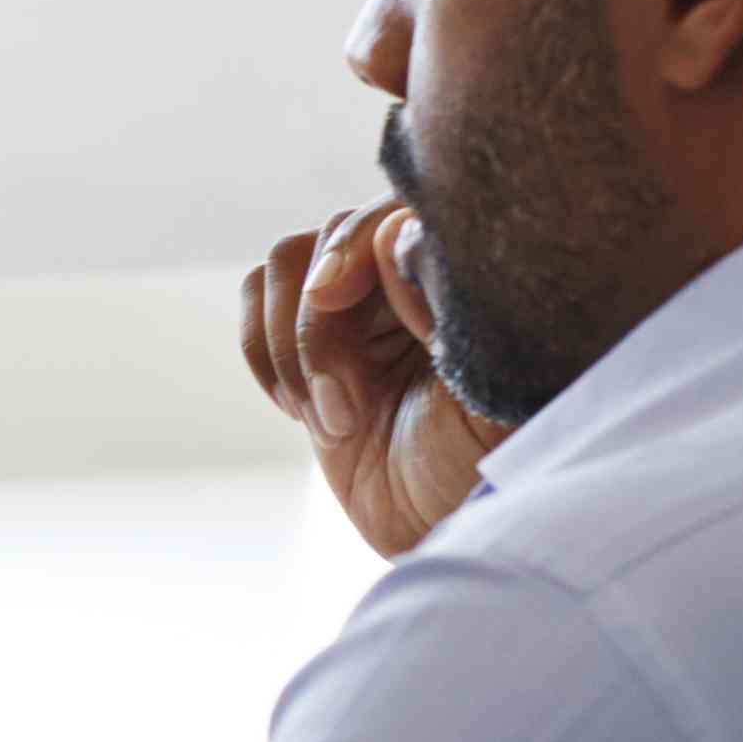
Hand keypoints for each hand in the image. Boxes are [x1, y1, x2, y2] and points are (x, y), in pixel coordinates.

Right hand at [241, 201, 507, 558]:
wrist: (437, 530)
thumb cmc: (480, 471)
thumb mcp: (488, 400)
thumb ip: (452, 311)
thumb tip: (395, 236)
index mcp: (461, 275)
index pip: (395, 211)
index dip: (353, 244)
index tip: (329, 297)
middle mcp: (408, 274)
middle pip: (330, 234)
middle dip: (319, 328)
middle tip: (342, 408)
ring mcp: (358, 306)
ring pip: (285, 262)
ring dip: (292, 347)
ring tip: (330, 418)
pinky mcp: (309, 341)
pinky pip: (255, 302)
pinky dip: (261, 351)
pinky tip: (301, 408)